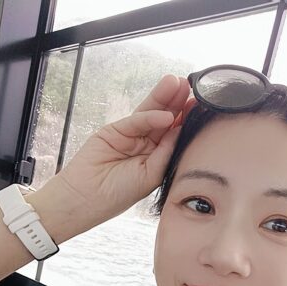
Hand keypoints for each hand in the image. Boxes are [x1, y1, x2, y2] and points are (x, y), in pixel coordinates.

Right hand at [35, 74, 194, 240]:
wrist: (83, 200)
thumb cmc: (116, 195)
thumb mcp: (151, 175)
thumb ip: (165, 151)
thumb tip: (178, 126)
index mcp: (156, 156)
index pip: (174, 132)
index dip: (187, 118)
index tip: (203, 106)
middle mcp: (144, 143)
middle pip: (164, 118)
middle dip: (178, 102)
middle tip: (193, 86)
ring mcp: (128, 136)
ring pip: (150, 113)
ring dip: (165, 98)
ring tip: (180, 84)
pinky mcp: (112, 131)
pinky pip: (135, 121)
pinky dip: (150, 116)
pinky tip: (165, 115)